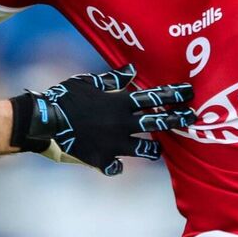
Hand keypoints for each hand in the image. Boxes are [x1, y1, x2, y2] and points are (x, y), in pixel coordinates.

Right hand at [8, 64, 194, 175]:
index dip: (173, 94)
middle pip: (157, 123)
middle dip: (177, 120)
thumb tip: (132, 70)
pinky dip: (116, 165)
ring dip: (153, 150)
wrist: (45, 122)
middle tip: (192, 117)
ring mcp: (114, 144)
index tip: (189, 91)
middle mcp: (122, 124)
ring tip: (160, 150)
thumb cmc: (65, 97)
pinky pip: (116, 166)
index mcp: (119, 103)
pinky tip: (117, 165)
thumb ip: (113, 79)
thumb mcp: (88, 82)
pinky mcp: (102, 160)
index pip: (154, 98)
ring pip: (144, 150)